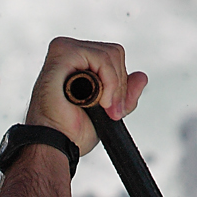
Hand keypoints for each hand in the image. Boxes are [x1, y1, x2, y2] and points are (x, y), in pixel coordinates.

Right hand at [26, 37, 148, 154]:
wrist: (54, 145)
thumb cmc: (70, 133)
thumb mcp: (107, 111)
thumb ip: (124, 93)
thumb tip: (142, 77)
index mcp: (76, 63)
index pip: (112, 57)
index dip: (120, 83)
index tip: (114, 111)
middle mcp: (68, 53)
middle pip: (114, 52)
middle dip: (119, 85)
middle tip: (110, 111)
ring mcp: (64, 51)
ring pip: (111, 54)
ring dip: (114, 86)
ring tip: (103, 107)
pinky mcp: (62, 54)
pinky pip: (101, 58)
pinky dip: (108, 81)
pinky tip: (99, 100)